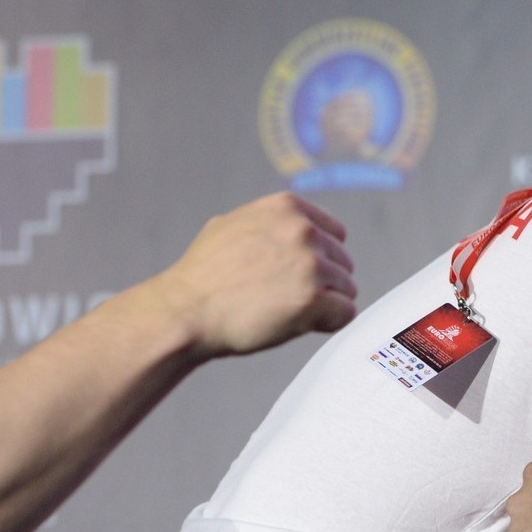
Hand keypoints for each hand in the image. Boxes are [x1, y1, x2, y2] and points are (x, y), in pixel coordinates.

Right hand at [145, 192, 357, 358]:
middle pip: (343, 263)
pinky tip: (298, 324)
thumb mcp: (232, 225)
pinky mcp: (313, 297)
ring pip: (346, 289)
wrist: (184, 312)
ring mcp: (310, 263)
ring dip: (324, 305)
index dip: (320, 260)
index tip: (295, 276)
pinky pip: (344, 313)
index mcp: (288, 207)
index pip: (336, 235)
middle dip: (322, 284)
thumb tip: (292, 223)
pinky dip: (327, 323)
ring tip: (284, 310)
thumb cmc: (204, 277)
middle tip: (283, 298)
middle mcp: (303, 229)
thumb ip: (269, 223)